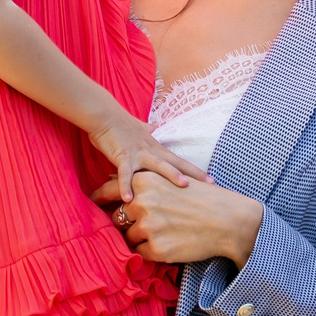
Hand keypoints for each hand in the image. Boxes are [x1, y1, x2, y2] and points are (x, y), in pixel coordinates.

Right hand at [91, 116, 207, 189]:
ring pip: (157, 165)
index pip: (180, 161)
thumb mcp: (139, 128)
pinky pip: (125, 173)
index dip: (196, 171)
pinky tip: (128, 199)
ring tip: (183, 185)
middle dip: (194, 175)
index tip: (211, 181)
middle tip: (210, 185)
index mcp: (156, 149)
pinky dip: (126, 186)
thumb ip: (148, 129)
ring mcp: (138, 153)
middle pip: (176, 164)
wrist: (104, 115)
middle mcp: (151, 151)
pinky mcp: (122, 156)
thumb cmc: (121, 124)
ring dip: (171, 174)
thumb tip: (155, 126)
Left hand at [95, 172, 264, 266]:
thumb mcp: (172, 180)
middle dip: (127, 223)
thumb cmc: (204, 199)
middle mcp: (142, 203)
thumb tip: (117, 185)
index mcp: (145, 182)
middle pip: (118, 218)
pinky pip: (141, 254)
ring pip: (129, 238)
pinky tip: (171, 243)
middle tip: (143, 225)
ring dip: (142, 238)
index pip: (110, 189)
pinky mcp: (157, 249)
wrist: (230, 220)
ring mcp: (148, 227)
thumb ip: (145, 183)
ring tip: (167, 233)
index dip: (99, 198)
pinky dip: (152, 251)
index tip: (92, 203)